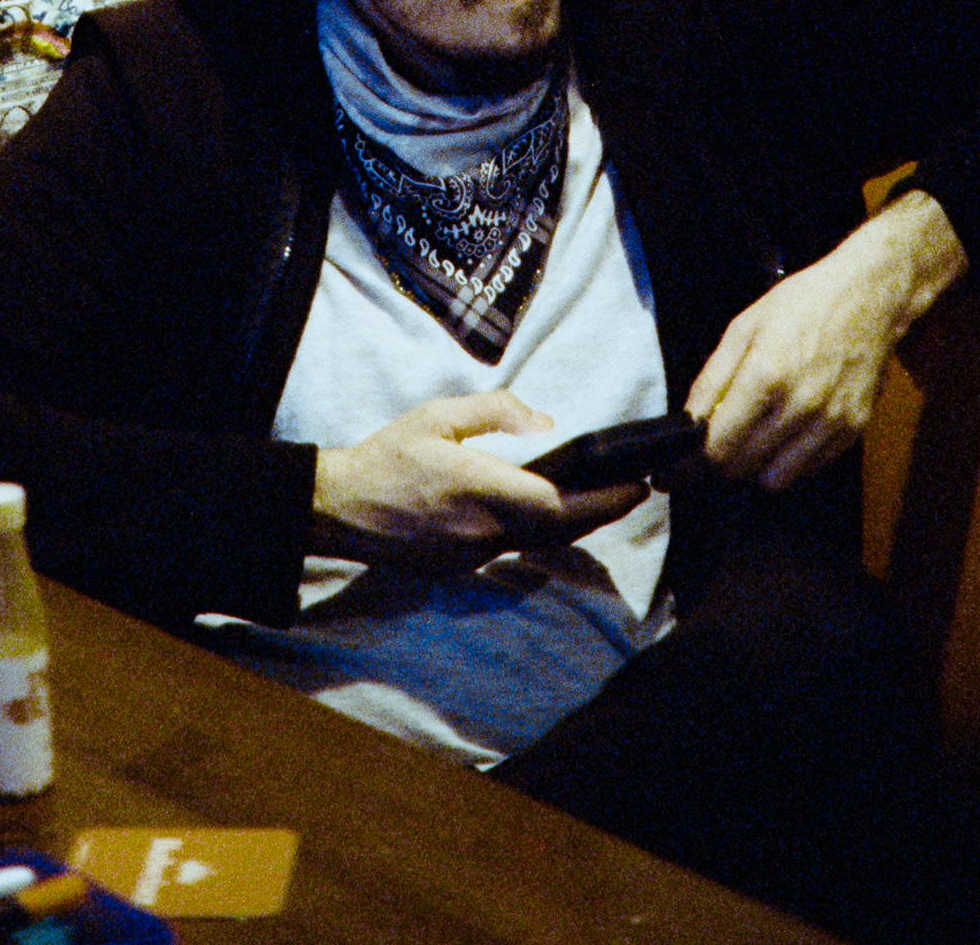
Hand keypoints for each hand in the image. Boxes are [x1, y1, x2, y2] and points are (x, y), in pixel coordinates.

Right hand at [311, 392, 646, 567]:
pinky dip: (542, 531)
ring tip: (602, 497)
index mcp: (480, 490)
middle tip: (634, 490)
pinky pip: (515, 548)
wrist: (342, 509)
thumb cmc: (388, 456)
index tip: (637, 484)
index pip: (559, 505)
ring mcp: (475, 555)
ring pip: (540, 542)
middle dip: (604, 511)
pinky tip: (548, 512)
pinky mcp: (464, 566)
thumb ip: (492, 413)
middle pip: (562, 530)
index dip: (605, 500)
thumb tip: (543, 421)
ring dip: (575, 522)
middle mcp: (485, 531)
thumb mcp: (435, 417)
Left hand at [688, 192, 967, 492]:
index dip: (694, 461)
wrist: (867, 298)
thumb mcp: (743, 328)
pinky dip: (790, 461)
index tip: (681, 466)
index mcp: (766, 376)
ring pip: (777, 479)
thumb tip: (689, 422)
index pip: (719, 445)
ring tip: (752, 439)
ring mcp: (830, 423)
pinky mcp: (853, 431)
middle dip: (720, 463)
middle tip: (714, 448)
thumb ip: (713, 378)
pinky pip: (810, 469)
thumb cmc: (801, 305)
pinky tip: (785, 434)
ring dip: (756, 467)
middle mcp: (800, 407)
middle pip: (744, 467)